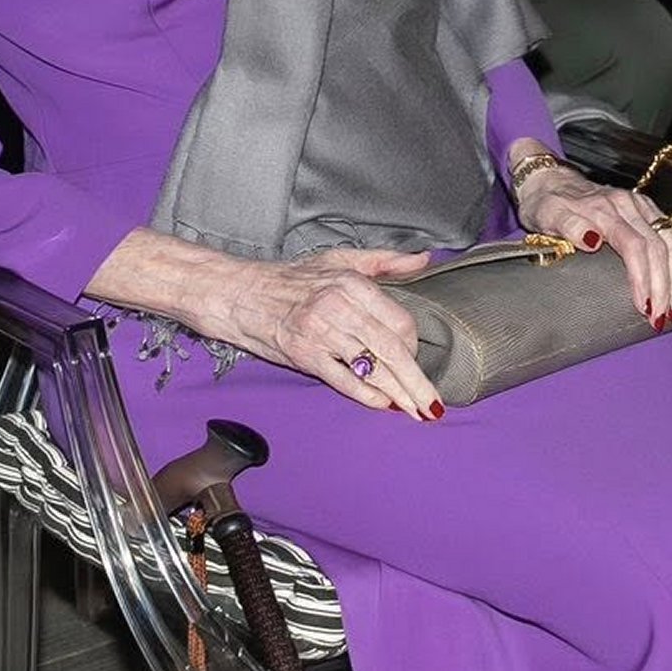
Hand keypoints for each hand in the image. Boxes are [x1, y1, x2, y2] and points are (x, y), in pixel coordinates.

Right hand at [207, 245, 443, 419]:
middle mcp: (339, 307)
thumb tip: (423, 260)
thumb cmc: (290, 278)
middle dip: (417, 382)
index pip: (399, 321)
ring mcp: (321, 333)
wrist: (239, 294)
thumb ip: (385, 261)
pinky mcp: (304, 355)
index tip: (416, 357)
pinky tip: (383, 405)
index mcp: (352, 284)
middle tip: (432, 404)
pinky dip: (367, 395)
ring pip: (373, 369)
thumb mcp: (339, 259)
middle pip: (393, 350)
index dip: (414, 344)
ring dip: (399, 394)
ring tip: (416, 411)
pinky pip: (344, 380)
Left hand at [510, 151, 671, 326]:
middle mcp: (626, 205)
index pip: (634, 246)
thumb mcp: (547, 215)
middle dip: (663, 285)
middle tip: (661, 317)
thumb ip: (568, 226)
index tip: (645, 307)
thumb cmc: (546, 204)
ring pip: (671, 238)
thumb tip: (592, 240)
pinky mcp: (645, 207)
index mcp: (604, 209)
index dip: (643, 278)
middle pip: (657, 246)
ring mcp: (638, 205)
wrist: (549, 180)